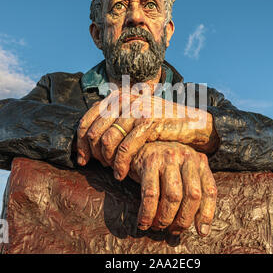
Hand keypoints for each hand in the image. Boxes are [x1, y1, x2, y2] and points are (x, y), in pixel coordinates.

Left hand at [76, 90, 219, 180]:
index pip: (87, 119)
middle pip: (93, 131)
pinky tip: (122, 174)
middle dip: (93, 154)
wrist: (192, 123)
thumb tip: (89, 141)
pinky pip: (125, 148)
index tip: (82, 160)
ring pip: (107, 140)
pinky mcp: (148, 121)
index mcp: (117, 97)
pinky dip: (120, 164)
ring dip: (107, 161)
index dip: (80, 143)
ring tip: (114, 171)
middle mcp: (124, 100)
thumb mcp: (135, 117)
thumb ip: (115, 122)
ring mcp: (136, 109)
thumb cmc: (161, 124)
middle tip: (101, 167)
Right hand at [129, 141, 216, 236]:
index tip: (201, 232)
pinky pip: (150, 194)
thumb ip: (192, 190)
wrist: (137, 143)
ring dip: (165, 218)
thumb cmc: (163, 164)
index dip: (207, 214)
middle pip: (192, 195)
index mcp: (199, 161)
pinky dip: (147, 213)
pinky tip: (144, 222)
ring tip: (158, 227)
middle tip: (174, 230)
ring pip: (173, 196)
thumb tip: (201, 227)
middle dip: (183, 219)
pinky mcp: (149, 162)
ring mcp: (168, 158)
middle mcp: (186, 157)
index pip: (210, 190)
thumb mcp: (183, 171)